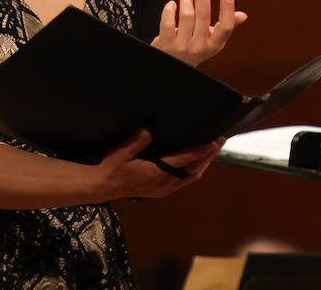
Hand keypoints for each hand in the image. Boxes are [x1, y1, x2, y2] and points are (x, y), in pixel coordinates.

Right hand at [95, 129, 222, 200]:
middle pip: (193, 170)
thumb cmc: (110, 168)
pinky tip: (197, 161)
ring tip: (213, 149)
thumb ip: (136, 142)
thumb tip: (149, 129)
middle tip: (220, 141)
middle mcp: (163, 184)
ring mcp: (163, 189)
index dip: (201, 151)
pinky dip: (194, 170)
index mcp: (155, 174)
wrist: (101, 186)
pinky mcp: (161, 191)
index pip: (184, 161)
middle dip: (208, 156)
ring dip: (203, 163)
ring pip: (191, 177)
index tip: (213, 141)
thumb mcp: (120, 153)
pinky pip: (184, 181)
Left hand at [150, 0, 246, 66]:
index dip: (227, 9)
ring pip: (186, 16)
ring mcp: (182, 47)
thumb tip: (243, 15)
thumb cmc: (194, 49)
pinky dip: (169, 10)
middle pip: (204, 15)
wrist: (172, 68)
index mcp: (214, 45)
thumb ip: (225, 27)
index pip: (225, 27)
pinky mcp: (166, 45)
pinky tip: (172, 4)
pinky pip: (167, 23)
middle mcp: (200, 47)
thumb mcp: (211, 41)